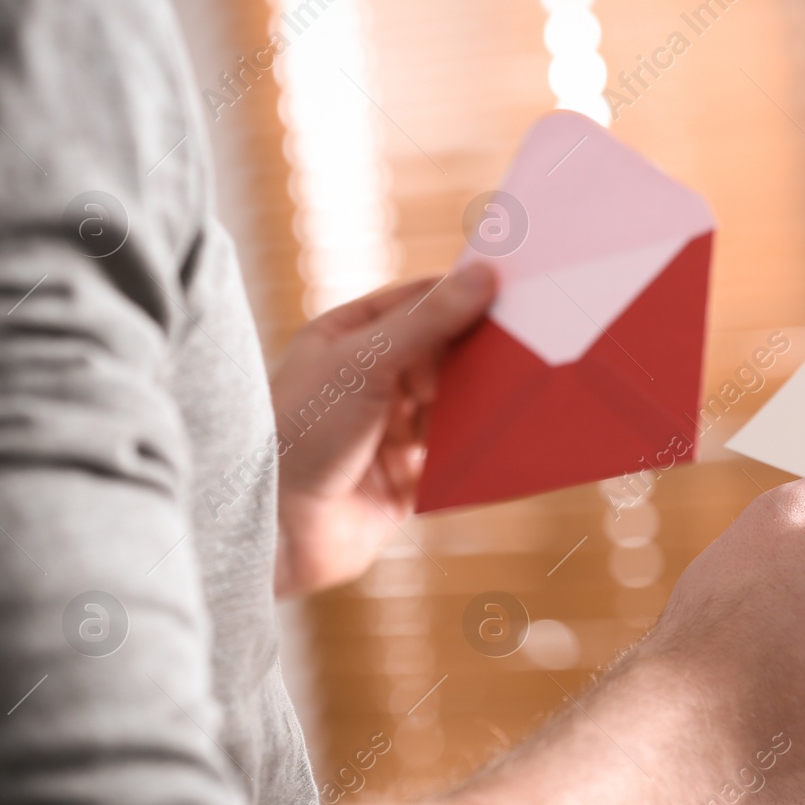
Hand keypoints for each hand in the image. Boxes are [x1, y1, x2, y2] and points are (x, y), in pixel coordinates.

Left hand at [270, 266, 494, 595]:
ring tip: (527, 387)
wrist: (272, 527)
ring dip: (483, 400)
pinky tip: (510, 435)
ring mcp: (389, 431)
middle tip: (532, 340)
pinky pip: (455, 455)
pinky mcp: (407, 479)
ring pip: (454, 404)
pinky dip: (478, 447)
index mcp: (349, 339)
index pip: (419, 304)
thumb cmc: (301, 430)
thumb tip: (484, 276)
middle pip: (443, 355)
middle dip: (481, 352)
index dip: (464, 295)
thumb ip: (427, 321)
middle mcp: (370, 381)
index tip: (515, 290)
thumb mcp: (365, 361)